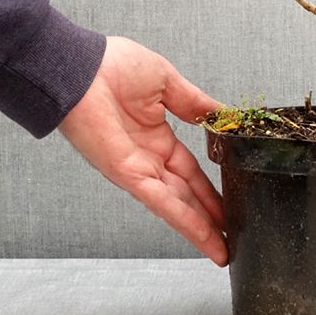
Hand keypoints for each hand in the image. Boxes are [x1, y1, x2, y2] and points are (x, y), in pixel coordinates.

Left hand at [58, 36, 227, 265]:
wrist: (82, 69)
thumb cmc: (113, 66)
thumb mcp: (167, 82)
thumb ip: (194, 102)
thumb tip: (221, 114)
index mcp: (156, 135)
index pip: (190, 169)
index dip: (210, 186)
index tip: (230, 198)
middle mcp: (148, 158)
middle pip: (186, 193)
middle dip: (209, 215)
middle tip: (233, 234)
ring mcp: (138, 169)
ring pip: (177, 206)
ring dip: (201, 228)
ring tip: (224, 248)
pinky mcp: (128, 175)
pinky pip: (162, 202)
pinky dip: (184, 220)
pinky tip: (205, 236)